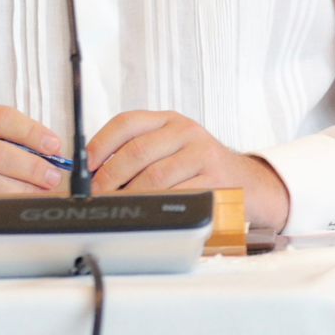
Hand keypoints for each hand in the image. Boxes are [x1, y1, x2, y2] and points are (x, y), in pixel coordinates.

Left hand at [87, 110, 290, 231]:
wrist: (249, 182)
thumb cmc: (199, 169)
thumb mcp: (171, 150)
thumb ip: (139, 154)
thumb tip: (94, 174)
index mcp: (169, 121)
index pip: (128, 122)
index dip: (101, 142)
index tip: (85, 164)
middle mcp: (186, 132)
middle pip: (137, 150)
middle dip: (110, 176)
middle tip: (95, 195)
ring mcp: (202, 154)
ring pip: (155, 176)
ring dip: (130, 195)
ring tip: (115, 207)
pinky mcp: (215, 180)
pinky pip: (178, 195)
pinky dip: (157, 206)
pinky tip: (146, 213)